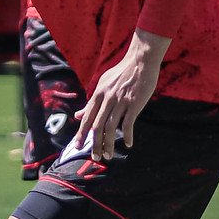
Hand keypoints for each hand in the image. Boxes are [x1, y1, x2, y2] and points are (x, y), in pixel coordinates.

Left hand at [74, 33, 164, 161]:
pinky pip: (128, 123)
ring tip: (108, 155)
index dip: (82, 133)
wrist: (140, 60)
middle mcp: (106, 99)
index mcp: (98, 95)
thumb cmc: (122, 73)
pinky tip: (127, 144)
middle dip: (94, 144)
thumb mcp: (103, 85)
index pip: (87, 118)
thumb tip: (78, 115)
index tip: (78, 146)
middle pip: (97, 126)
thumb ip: (91, 102)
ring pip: (111, 127)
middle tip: (95, 158)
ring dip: (108, 144)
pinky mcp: (134, 103)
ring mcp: (120, 101)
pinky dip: (127, 135)